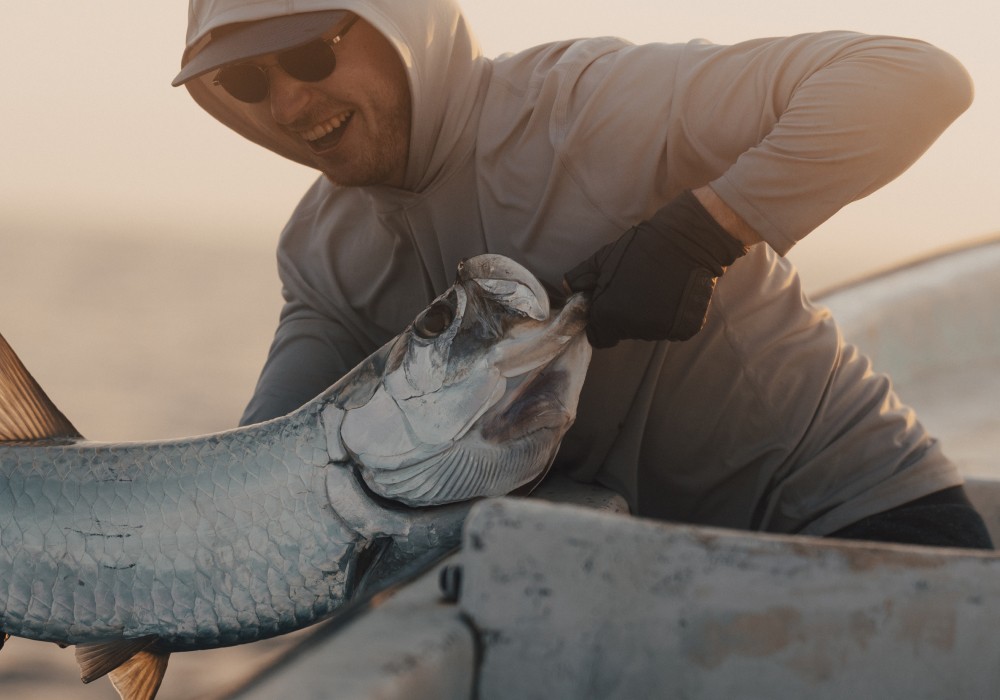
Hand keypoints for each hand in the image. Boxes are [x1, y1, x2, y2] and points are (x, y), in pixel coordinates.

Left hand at [564, 189, 747, 347]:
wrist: (686, 240)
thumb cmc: (639, 247)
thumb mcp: (602, 258)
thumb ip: (580, 278)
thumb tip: (567, 290)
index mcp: (610, 315)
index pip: (598, 337)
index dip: (599, 324)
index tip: (606, 307)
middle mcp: (635, 329)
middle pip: (622, 332)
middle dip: (622, 316)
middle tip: (631, 290)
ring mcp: (661, 331)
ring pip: (645, 330)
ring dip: (645, 316)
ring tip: (652, 288)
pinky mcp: (683, 330)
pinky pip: (667, 328)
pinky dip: (667, 316)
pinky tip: (669, 294)